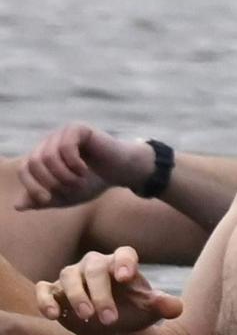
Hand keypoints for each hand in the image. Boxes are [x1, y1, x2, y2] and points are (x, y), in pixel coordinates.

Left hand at [15, 123, 155, 210]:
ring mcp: (63, 133)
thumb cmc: (93, 182)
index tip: (46, 200)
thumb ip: (42, 201)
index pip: (24, 169)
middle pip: (34, 162)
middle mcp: (49, 142)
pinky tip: (84, 171)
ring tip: (79, 182)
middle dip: (50, 181)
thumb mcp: (64, 197)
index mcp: (42, 156)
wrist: (121, 171)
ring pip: (48, 156)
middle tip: (68, 191)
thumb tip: (17, 205)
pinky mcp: (78, 129)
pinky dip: (74, 164)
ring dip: (63, 175)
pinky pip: (66, 146)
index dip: (31, 186)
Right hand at [43, 246, 182, 334]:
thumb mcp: (149, 309)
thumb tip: (175, 308)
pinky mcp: (53, 290)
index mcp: (121, 262)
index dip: (124, 263)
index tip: (126, 278)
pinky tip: (53, 315)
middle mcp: (95, 264)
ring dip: (76, 296)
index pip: (124, 254)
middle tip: (109, 319)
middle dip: (101, 293)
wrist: (110, 324)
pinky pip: (44, 288)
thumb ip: (163, 305)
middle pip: (94, 270)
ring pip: (69, 276)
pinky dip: (46, 299)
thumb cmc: (133, 310)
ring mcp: (73, 276)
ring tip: (86, 316)